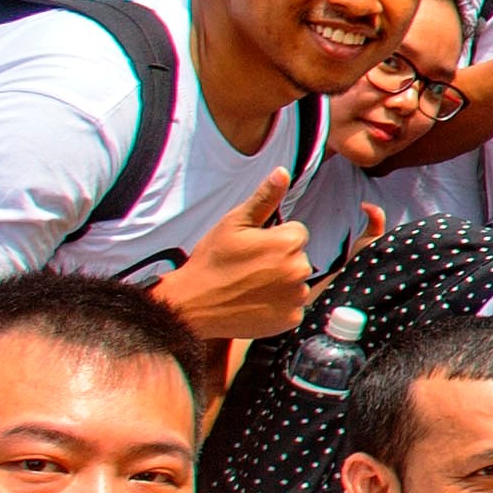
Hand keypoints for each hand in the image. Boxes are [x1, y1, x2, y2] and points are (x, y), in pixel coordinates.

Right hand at [155, 173, 318, 341]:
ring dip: (281, 283)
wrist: (193, 303)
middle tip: (249, 268)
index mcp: (289, 243)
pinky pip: (292, 307)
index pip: (297, 233)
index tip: (254, 248)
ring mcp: (296, 298)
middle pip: (298, 257)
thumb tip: (283, 172)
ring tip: (250, 285)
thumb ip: (264, 198)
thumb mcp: (234, 223)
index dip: (274, 238)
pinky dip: (278, 306)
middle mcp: (299, 270)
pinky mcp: (290, 320)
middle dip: (280, 260)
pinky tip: (255, 302)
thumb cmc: (212, 261)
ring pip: (296, 283)